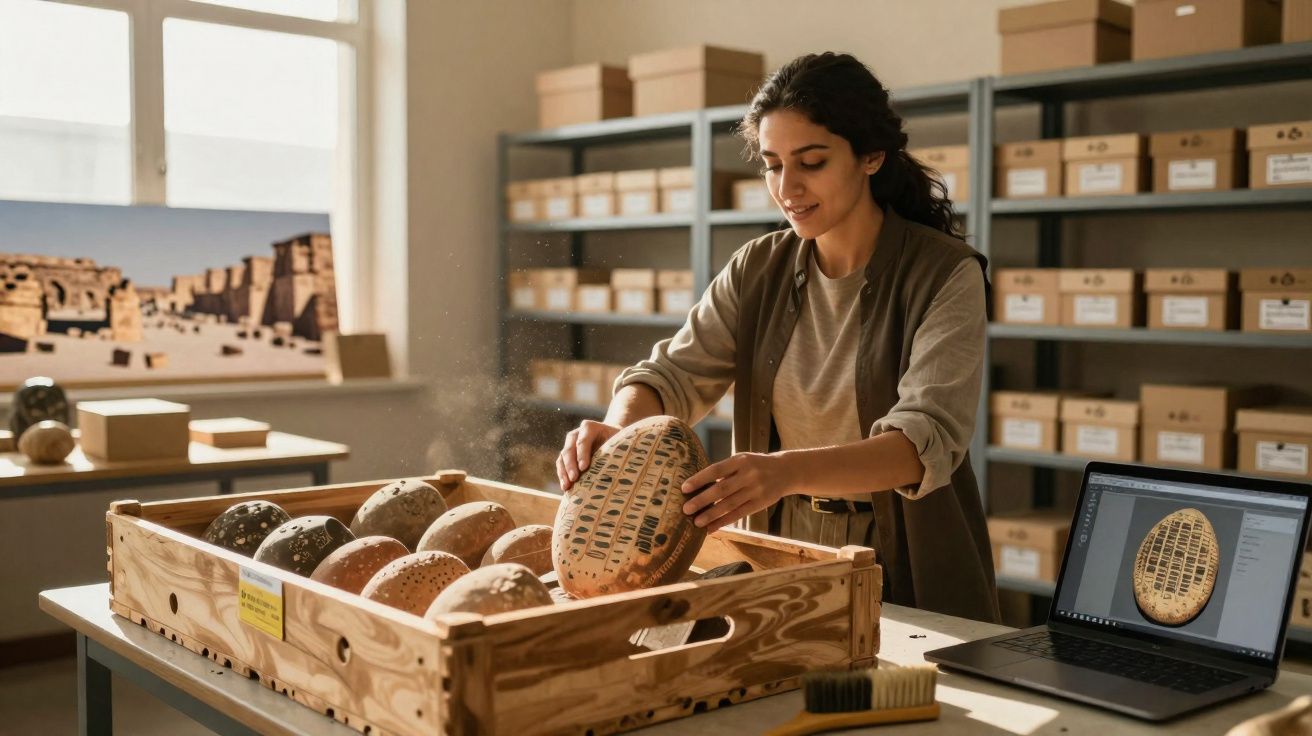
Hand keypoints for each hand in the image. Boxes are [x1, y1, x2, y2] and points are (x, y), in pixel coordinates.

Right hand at [556, 420, 620, 490]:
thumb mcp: (619, 440)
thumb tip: (620, 464)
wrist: (610, 438)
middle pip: (570, 449)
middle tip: (574, 478)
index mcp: (589, 427)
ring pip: (562, 457)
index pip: (583, 440)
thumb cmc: (617, 440)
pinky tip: (565, 487)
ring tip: (567, 485)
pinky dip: (562, 476)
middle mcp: (576, 434)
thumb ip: (618, 447)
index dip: (582, 453)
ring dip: (563, 472)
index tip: (584, 467)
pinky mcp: (566, 456)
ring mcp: (569, 445)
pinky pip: (561, 465)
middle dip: (571, 464)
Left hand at [680, 452, 796, 533]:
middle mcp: (748, 475)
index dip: (699, 479)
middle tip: (685, 509)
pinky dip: (724, 522)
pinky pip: (739, 514)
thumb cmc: (756, 465)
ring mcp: (755, 490)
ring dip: (711, 515)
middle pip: (721, 489)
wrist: (786, 471)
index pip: (716, 470)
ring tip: (696, 522)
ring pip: (729, 504)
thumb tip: (699, 485)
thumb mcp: (742, 460)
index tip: (684, 488)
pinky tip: (711, 528)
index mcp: (740, 460)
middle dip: (702, 500)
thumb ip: (725, 471)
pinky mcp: (760, 503)